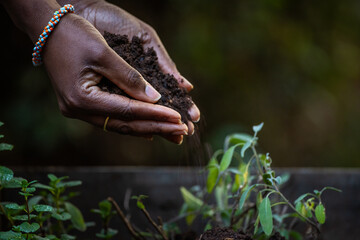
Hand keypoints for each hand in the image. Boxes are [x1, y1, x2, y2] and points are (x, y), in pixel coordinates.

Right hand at [42, 14, 188, 142]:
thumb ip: (130, 78)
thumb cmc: (73, 35)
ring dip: (147, 126)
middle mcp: (79, 110)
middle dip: (156, 127)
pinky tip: (149, 126)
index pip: (128, 112)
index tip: (179, 118)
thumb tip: (155, 98)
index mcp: (82, 100)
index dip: (155, 115)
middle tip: (182, 131)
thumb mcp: (104, 53)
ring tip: (171, 131)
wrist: (46, 28)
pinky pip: (112, 117)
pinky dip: (132, 120)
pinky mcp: (82, 104)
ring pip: (119, 124)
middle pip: (125, 125)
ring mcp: (78, 110)